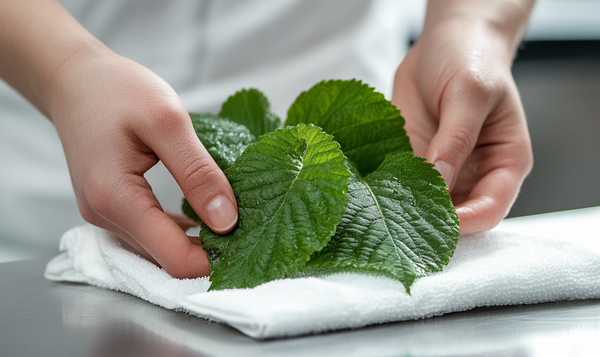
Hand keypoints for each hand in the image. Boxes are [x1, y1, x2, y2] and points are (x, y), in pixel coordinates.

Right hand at [50, 51, 237, 277]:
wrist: (75, 79)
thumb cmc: (118, 90)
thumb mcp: (168, 121)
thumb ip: (198, 172)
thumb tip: (228, 220)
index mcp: (117, 199)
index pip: (175, 259)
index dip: (216, 259)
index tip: (251, 238)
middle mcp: (105, 217)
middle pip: (167, 260)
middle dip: (210, 252)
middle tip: (249, 228)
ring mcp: (104, 215)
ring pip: (159, 250)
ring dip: (196, 242)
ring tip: (233, 220)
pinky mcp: (110, 207)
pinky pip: (150, 234)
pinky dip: (179, 231)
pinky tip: (203, 215)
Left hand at [392, 6, 532, 233]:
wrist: (446, 39)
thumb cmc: (472, 58)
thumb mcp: (470, 93)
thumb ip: (456, 139)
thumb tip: (438, 180)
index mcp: (504, 162)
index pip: (490, 208)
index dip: (466, 223)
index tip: (437, 226)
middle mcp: (474, 172)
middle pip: (458, 214)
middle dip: (432, 224)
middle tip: (401, 227)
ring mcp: (442, 168)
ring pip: (426, 204)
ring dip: (406, 211)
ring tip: (381, 213)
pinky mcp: (414, 158)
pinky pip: (401, 183)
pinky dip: (387, 190)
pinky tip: (369, 192)